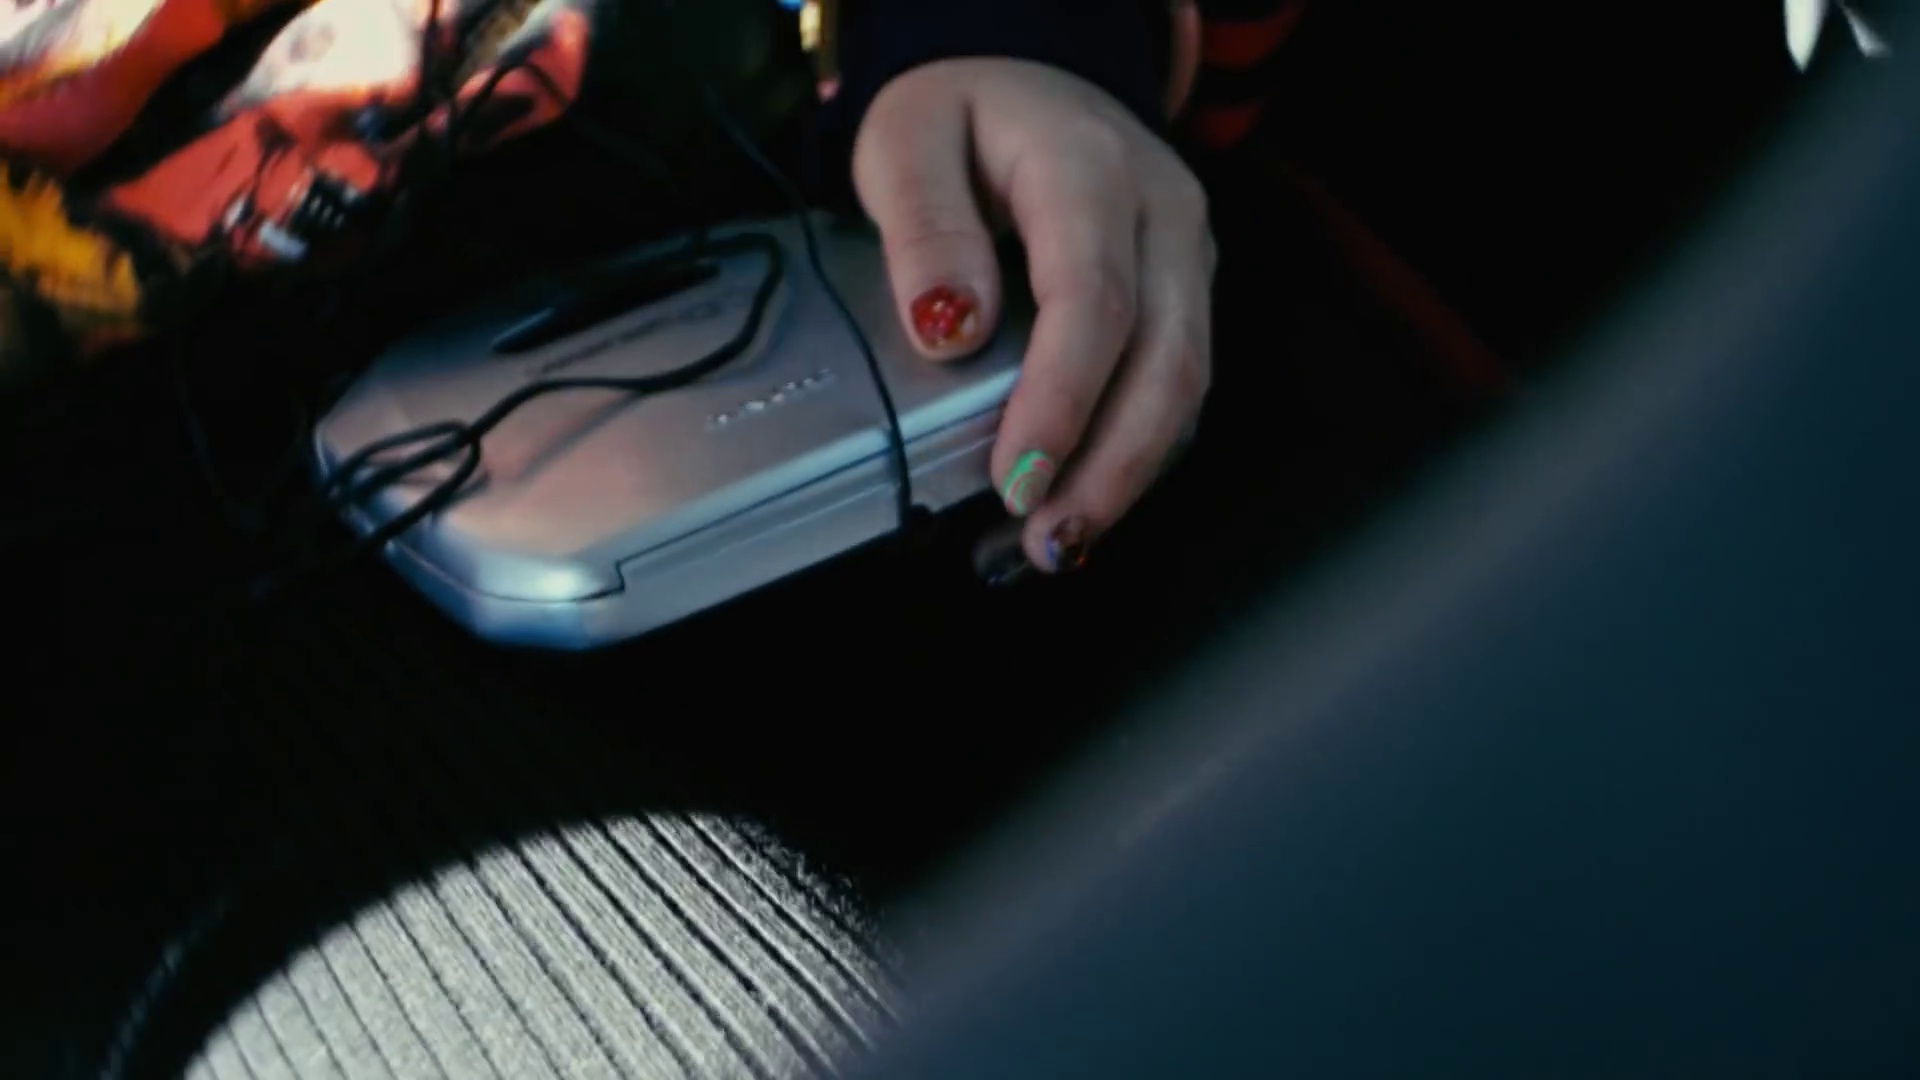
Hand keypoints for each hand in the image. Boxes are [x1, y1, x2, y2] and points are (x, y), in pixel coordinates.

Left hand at [853, 57, 1214, 572]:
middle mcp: (1164, 215)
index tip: (1014, 477)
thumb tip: (948, 328)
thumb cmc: (959, 119)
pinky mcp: (1185, 299)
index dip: (1061, 400)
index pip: (1094, 300)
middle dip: (1109, 466)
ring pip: (1185, 388)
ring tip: (1055, 545)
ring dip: (1127, 478)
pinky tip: (1077, 505)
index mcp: (1092, 168)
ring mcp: (1186, 261)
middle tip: (1045, 539)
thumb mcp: (904, 142)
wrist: (1025, 85)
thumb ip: (923, 226)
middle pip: (1166, 360)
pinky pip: (1173, 391)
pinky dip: (1130, 459)